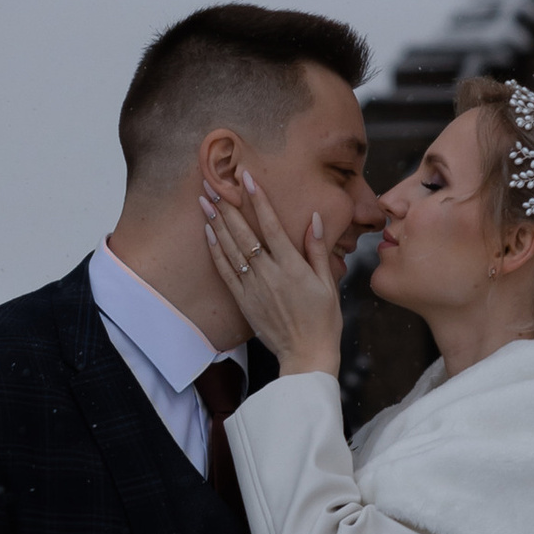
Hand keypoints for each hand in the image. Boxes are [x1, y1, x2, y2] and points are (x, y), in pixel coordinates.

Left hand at [202, 166, 344, 376]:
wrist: (306, 354)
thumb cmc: (323, 319)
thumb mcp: (328, 283)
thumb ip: (318, 250)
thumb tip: (314, 219)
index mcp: (293, 267)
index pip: (272, 225)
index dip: (258, 200)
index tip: (247, 179)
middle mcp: (269, 274)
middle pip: (244, 233)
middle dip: (227, 206)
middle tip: (213, 184)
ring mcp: (253, 287)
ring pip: (231, 249)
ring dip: (217, 223)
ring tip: (205, 201)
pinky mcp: (243, 301)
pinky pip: (225, 271)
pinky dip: (216, 251)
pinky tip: (209, 233)